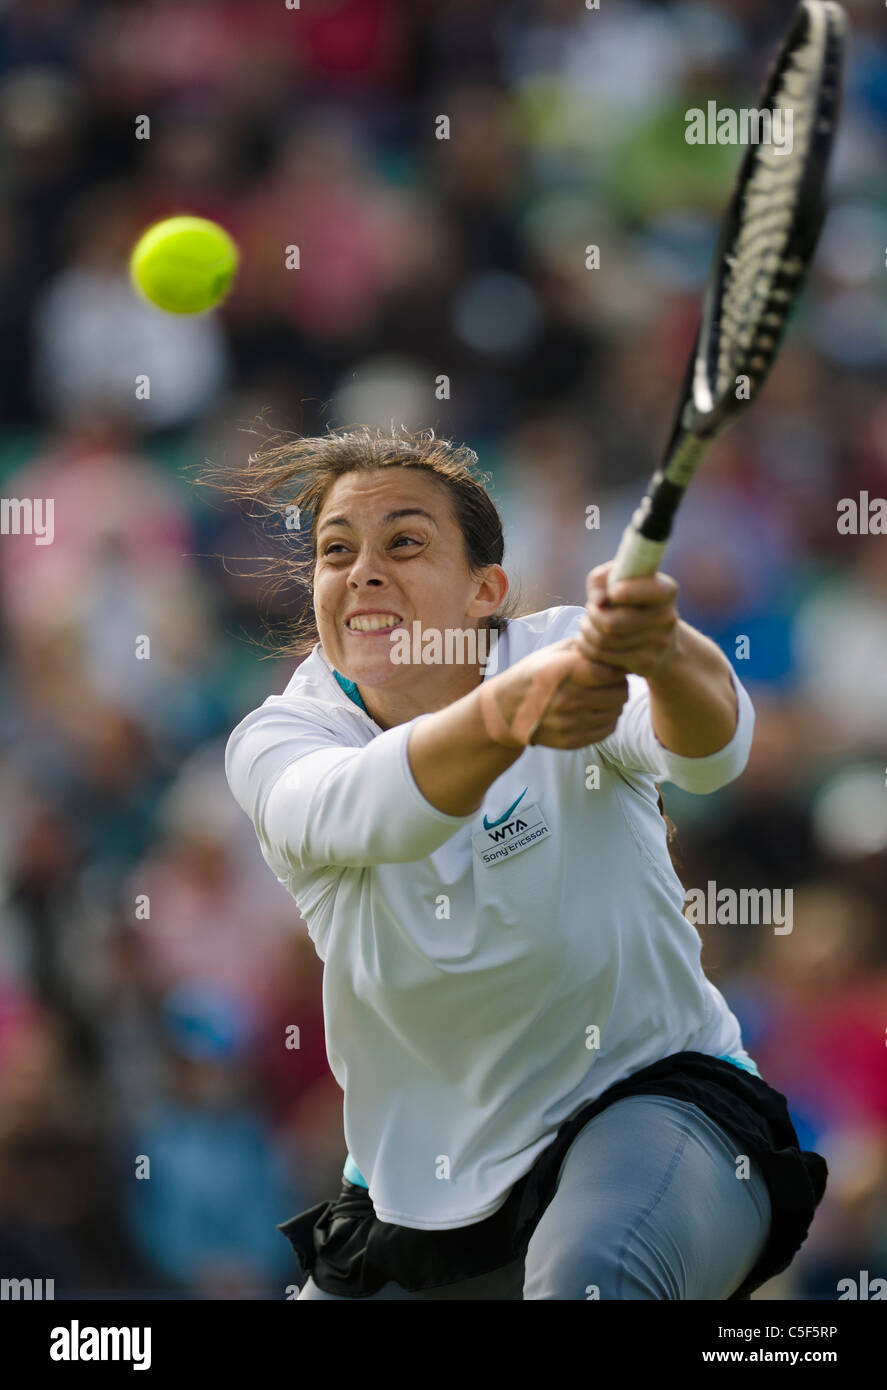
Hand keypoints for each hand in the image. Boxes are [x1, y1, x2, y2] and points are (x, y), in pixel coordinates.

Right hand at [489, 637, 628, 749]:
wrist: (505, 710)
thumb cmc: (532, 676)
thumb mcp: (551, 653)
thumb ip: (582, 646)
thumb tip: (612, 641)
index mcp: (561, 672)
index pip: (611, 671)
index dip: (617, 668)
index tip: (614, 666)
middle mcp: (565, 699)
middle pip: (619, 693)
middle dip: (620, 685)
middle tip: (611, 682)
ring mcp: (568, 723)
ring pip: (616, 712)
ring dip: (614, 703)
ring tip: (602, 696)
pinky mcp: (571, 741)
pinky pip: (608, 729)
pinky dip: (608, 719)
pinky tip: (595, 711)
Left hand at [576, 563, 679, 677]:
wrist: (659, 640)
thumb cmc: (631, 601)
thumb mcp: (619, 579)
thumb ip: (603, 578)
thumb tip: (599, 601)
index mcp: (666, 590)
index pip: (644, 590)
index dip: (621, 591)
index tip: (611, 592)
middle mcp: (667, 618)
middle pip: (612, 623)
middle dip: (592, 615)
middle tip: (590, 610)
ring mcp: (658, 644)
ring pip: (604, 640)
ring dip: (586, 631)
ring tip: (586, 624)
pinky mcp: (646, 664)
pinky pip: (604, 656)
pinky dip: (587, 648)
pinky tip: (587, 641)